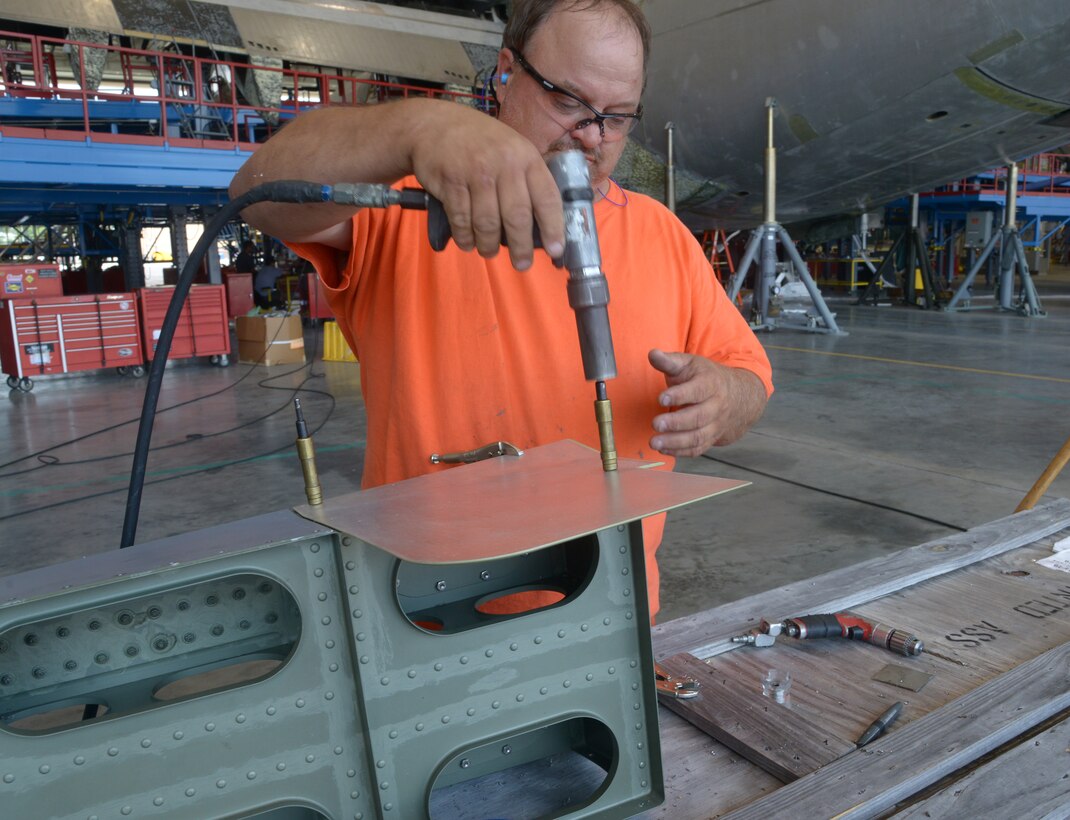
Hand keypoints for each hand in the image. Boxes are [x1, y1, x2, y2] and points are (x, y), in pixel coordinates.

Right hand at [409, 102, 564, 269]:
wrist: (434, 124)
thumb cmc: (479, 143)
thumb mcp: (511, 148)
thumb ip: (525, 179)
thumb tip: (540, 224)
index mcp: (526, 157)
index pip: (547, 197)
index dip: (553, 227)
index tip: (556, 250)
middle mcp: (504, 164)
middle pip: (517, 217)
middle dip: (521, 247)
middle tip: (522, 264)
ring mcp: (476, 172)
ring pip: (488, 223)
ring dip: (489, 245)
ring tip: (489, 252)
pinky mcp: (452, 181)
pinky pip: (462, 220)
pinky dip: (465, 237)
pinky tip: (468, 242)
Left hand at [648, 349, 767, 456]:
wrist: (735, 396)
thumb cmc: (704, 378)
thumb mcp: (689, 364)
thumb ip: (669, 361)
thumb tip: (652, 354)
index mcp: (711, 384)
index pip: (697, 390)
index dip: (680, 395)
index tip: (661, 398)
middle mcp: (716, 406)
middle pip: (698, 417)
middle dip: (676, 422)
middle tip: (655, 424)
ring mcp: (715, 425)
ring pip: (698, 436)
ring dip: (675, 442)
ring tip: (654, 442)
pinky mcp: (710, 439)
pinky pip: (697, 449)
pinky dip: (680, 452)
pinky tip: (663, 448)